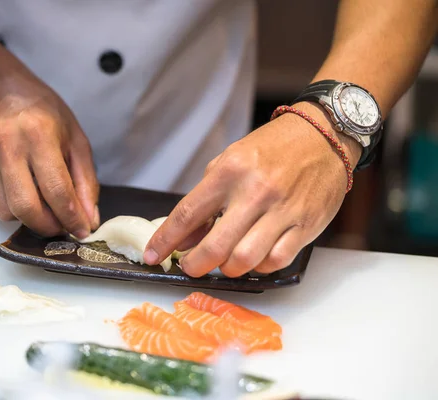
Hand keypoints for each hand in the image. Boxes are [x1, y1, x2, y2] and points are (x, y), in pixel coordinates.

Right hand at [0, 74, 99, 237]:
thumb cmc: (41, 112)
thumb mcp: (75, 138)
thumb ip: (86, 181)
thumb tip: (88, 220)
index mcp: (39, 134)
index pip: (57, 191)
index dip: (71, 218)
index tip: (81, 230)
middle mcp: (6, 146)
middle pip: (26, 208)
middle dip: (48, 226)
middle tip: (61, 226)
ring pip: (6, 212)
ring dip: (29, 218)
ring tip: (42, 205)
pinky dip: (11, 206)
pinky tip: (21, 189)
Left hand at [144, 103, 360, 276]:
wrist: (322, 136)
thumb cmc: (271, 150)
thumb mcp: (228, 163)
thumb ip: (205, 201)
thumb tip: (183, 239)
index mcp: (229, 172)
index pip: (187, 214)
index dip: (165, 241)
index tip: (153, 256)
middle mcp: (255, 192)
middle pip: (215, 247)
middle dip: (195, 265)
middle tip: (190, 267)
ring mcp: (282, 211)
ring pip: (245, 260)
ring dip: (227, 269)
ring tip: (224, 261)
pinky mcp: (305, 225)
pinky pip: (275, 261)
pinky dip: (258, 267)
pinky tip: (254, 257)